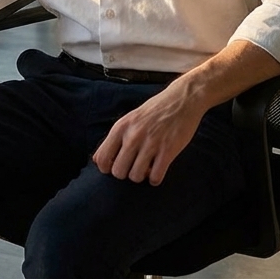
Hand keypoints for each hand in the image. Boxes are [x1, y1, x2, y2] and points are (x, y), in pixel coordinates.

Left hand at [91, 82, 205, 185]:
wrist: (181, 100)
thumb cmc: (154, 111)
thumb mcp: (129, 119)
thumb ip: (115, 138)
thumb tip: (97, 160)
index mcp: (121, 127)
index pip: (102, 158)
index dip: (106, 168)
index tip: (116, 167)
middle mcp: (133, 135)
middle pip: (118, 171)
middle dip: (125, 174)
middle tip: (133, 167)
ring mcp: (151, 143)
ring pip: (136, 176)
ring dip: (141, 177)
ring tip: (146, 169)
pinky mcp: (168, 150)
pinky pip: (156, 177)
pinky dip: (155, 179)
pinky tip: (158, 171)